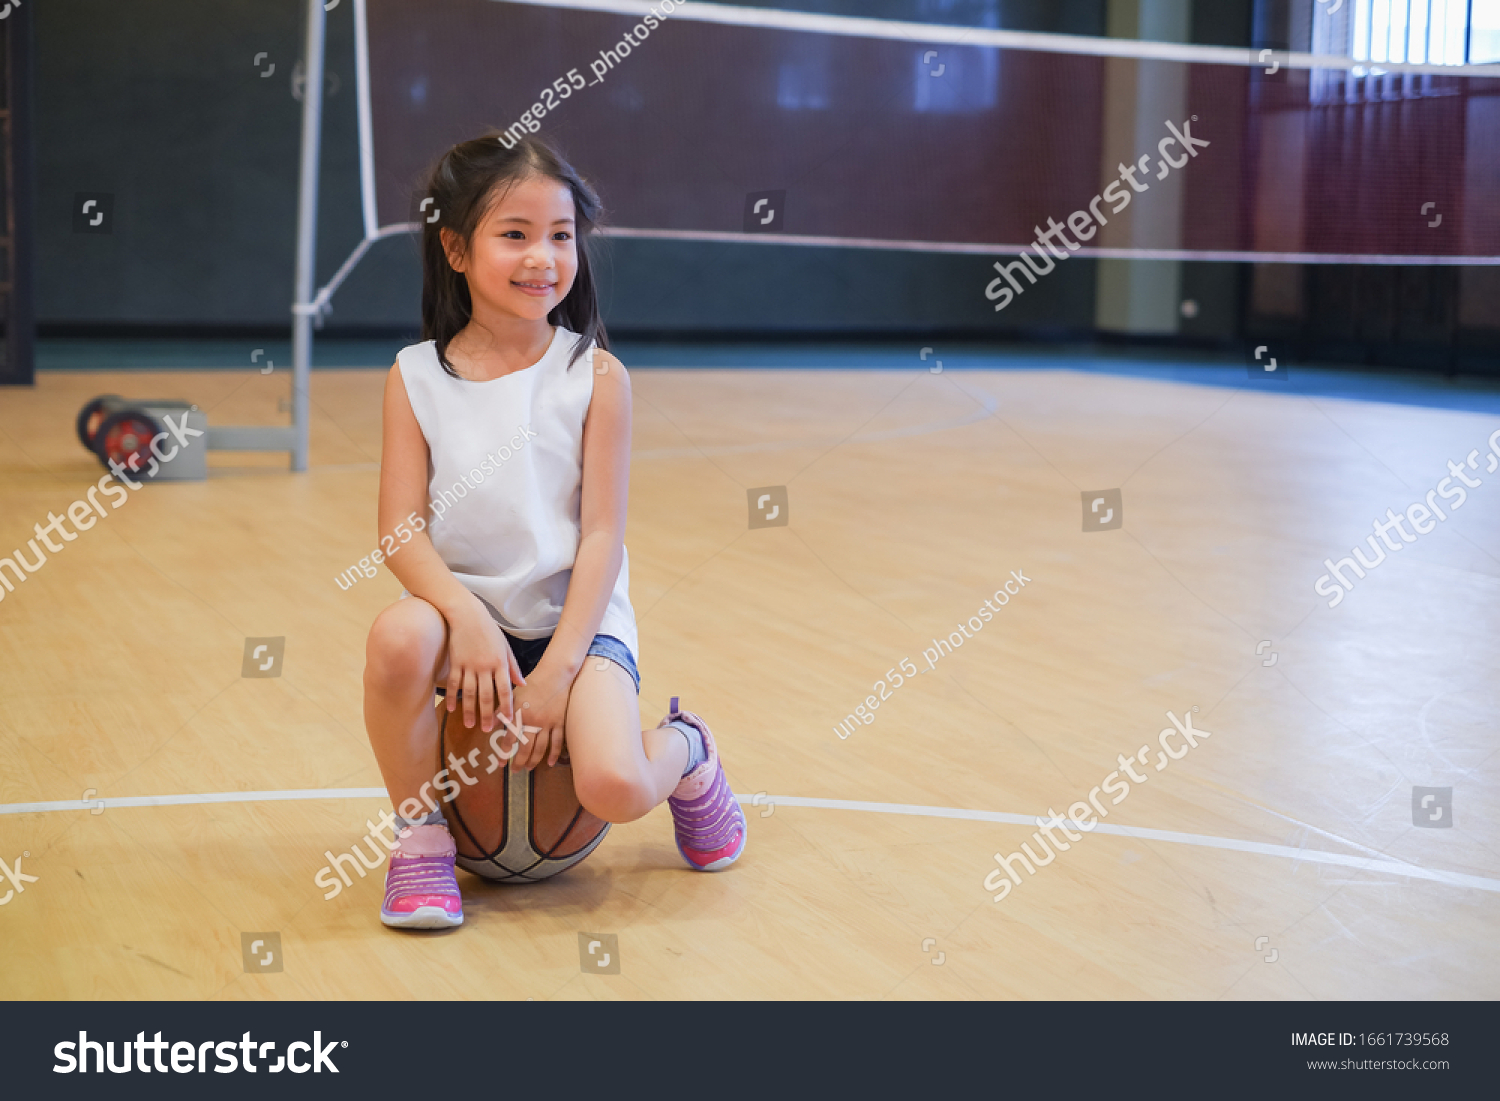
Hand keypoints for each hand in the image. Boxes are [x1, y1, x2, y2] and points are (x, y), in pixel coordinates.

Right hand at [443, 596, 525, 733]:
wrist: (467, 615)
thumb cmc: (489, 630)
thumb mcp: (505, 646)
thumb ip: (513, 667)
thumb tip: (522, 684)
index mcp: (499, 663)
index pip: (504, 689)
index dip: (505, 706)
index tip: (506, 720)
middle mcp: (484, 666)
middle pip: (486, 695)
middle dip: (486, 714)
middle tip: (487, 730)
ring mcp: (468, 665)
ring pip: (469, 692)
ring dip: (469, 710)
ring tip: (469, 725)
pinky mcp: (455, 663)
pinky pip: (453, 683)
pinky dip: (452, 697)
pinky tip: (452, 709)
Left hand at [508, 661, 572, 770]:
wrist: (555, 675)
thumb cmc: (533, 684)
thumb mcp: (514, 696)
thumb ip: (501, 711)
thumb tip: (489, 725)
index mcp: (520, 715)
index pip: (510, 738)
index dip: (504, 752)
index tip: (500, 763)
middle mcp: (533, 721)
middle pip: (525, 747)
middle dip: (519, 761)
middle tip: (514, 771)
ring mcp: (548, 723)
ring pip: (540, 747)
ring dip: (534, 760)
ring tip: (528, 768)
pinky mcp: (560, 722)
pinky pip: (557, 741)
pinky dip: (553, 753)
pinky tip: (549, 763)